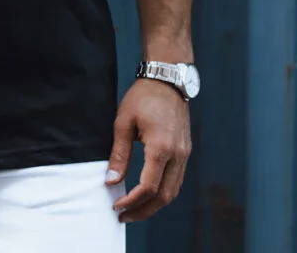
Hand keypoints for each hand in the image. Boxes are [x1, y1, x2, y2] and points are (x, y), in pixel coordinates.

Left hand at [105, 78, 191, 223]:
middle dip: (143, 211)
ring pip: (173, 191)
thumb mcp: (124, 122)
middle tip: (123, 215)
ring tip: (134, 210)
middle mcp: (177, 155)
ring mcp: (184, 155)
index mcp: (161, 148)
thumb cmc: (143, 97)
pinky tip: (148, 194)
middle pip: (164, 196)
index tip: (116, 205)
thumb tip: (111, 181)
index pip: (148, 187)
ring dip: (154, 205)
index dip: (132, 201)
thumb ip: (119, 153)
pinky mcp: (185, 152)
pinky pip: (177, 180)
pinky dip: (163, 193)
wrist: (167, 80)